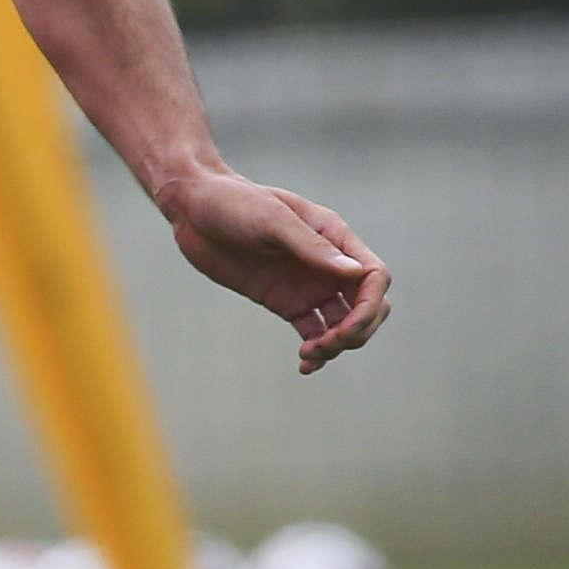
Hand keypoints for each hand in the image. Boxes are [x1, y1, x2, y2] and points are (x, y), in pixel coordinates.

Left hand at [159, 167, 390, 372]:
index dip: (370, 306)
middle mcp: (328, 265)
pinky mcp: (284, 301)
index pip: (373, 277)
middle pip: (366, 305)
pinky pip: (313, 331)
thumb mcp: (271, 219)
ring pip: (342, 323)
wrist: (195, 208)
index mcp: (335, 238)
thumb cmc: (234, 203)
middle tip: (327, 344)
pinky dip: (316, 350)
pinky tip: (305, 365)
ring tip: (309, 355)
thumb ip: (310, 246)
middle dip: (358, 330)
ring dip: (337, 344)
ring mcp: (308, 285)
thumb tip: (355, 273)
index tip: (347, 327)